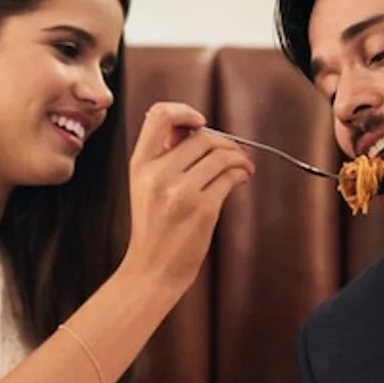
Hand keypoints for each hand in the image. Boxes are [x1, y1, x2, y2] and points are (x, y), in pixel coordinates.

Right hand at [124, 102, 253, 291]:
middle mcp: (158, 175)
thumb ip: (164, 157)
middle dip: (225, 142)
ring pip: (221, 155)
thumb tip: (194, 130)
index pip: (159, 116)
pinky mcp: (203, 209)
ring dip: (239, 157)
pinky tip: (241, 179)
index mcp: (140, 165)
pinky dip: (241, 174)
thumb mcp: (144, 187)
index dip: (184, 111)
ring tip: (243, 166)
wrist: (152, 270)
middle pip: (201, 137)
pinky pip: (230, 177)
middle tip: (235, 153)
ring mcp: (180, 192)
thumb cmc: (153, 230)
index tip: (199, 122)